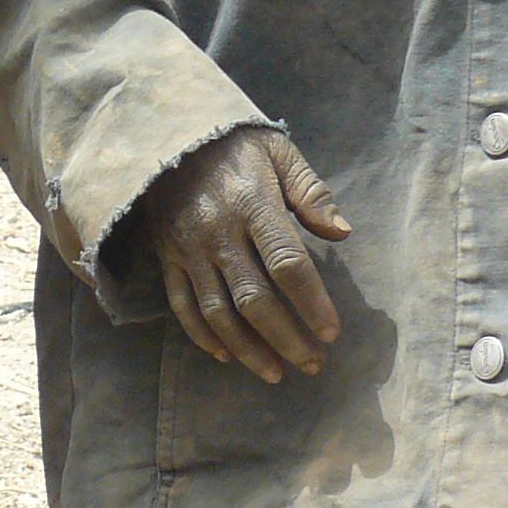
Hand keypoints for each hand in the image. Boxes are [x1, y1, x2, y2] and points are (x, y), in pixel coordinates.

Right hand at [139, 126, 352, 383]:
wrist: (164, 133)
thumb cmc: (233, 145)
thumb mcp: (278, 151)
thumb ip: (311, 192)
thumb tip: (343, 233)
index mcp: (252, 204)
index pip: (287, 264)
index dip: (312, 303)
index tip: (332, 333)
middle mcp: (218, 232)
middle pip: (254, 299)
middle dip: (287, 338)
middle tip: (314, 364)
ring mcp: (188, 248)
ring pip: (217, 311)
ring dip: (247, 348)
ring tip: (276, 373)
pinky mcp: (166, 255)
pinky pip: (181, 304)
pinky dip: (202, 335)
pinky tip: (226, 356)